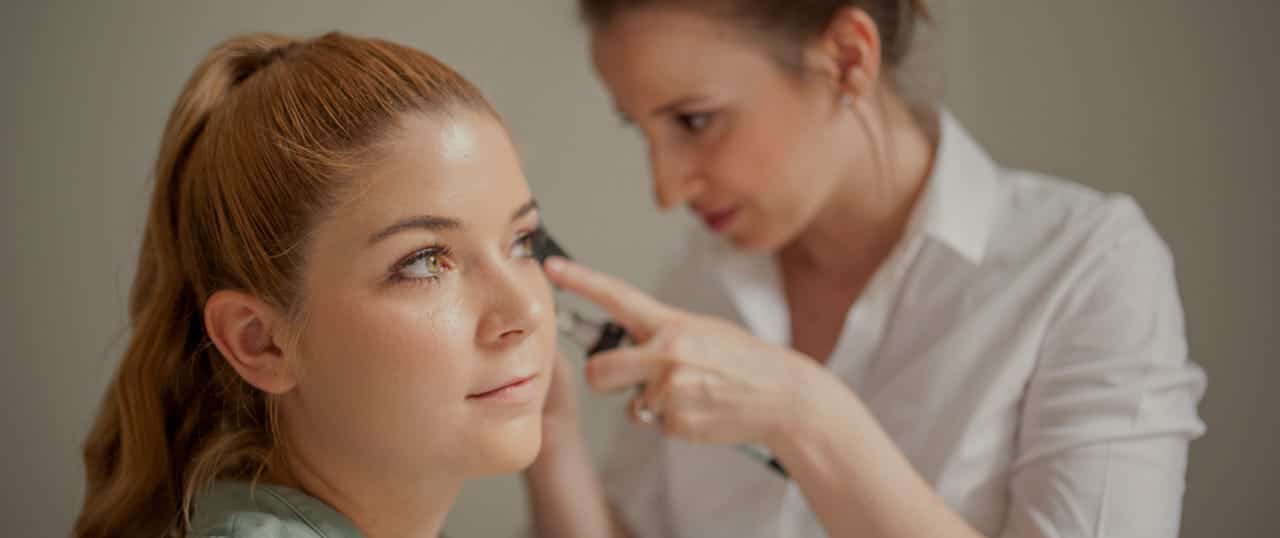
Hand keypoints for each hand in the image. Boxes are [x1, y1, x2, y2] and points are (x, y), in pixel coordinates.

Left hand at [543, 257, 822, 447]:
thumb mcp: (703, 331)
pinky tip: (701, 410)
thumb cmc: (742, 361)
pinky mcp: (676, 422)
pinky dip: (673, 421)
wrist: (782, 395)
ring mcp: (670, 390)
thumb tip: (628, 343)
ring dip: (650, 403)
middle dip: (605, 378)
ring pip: (631, 404)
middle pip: (598, 371)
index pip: (617, 296)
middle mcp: (666, 354)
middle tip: (625, 378)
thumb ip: (662, 334)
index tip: (550, 270)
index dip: (580, 281)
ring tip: (691, 393)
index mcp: (672, 324)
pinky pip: (655, 424)